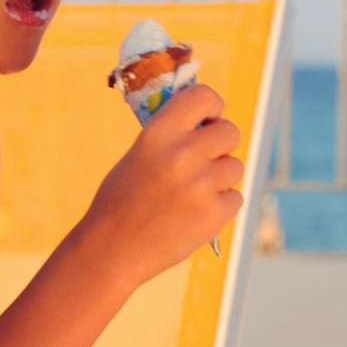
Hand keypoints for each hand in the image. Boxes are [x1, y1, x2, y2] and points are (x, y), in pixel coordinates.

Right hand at [86, 83, 242, 286]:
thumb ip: (170, 137)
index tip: (207, 118)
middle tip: (203, 158)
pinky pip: (234, 197)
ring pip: (234, 167)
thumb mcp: (137, 156)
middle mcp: (183, 154)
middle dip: (220, 144)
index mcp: (158, 133)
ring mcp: (201, 185)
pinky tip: (194, 213)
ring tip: (191, 192)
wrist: (111, 250)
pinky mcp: (214, 214)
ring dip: (220, 177)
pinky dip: (220, 205)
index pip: (203, 97)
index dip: (211, 107)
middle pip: (229, 132)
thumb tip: (203, 121)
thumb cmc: (119, 201)